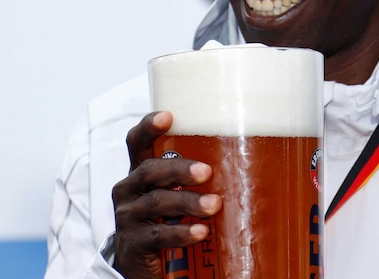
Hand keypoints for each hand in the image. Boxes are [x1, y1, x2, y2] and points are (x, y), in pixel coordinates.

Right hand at [111, 111, 222, 277]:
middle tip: (206, 172)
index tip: (168, 116)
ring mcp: (128, 217)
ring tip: (214, 205)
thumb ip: (194, 178)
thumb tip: (250, 161)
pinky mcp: (132, 245)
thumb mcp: (175, 193)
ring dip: (187, 202)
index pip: (137, 142)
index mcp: (140, 172)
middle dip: (179, 169)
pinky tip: (201, 232)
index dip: (149, 127)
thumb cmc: (166, 219)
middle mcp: (129, 190)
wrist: (144, 264)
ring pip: (156, 202)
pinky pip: (157, 236)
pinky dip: (181, 233)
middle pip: (150, 170)